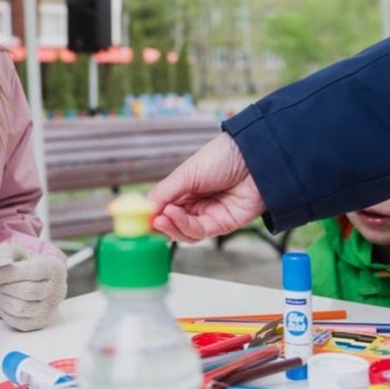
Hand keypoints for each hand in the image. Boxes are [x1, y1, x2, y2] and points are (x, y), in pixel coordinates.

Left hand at [0, 241, 66, 330]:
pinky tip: (5, 301)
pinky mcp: (41, 323)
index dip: (9, 274)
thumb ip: (4, 254)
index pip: (32, 272)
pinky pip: (18, 322)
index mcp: (54, 268)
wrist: (37, 280)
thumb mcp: (15, 252)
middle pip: (26, 292)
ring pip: (20, 309)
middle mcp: (58, 290)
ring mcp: (51, 309)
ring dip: (2, 300)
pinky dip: (5, 312)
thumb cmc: (24, 264)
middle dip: (5, 288)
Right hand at [147, 132, 265, 242]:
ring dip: (170, 226)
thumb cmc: (222, 157)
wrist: (255, 157)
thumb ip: (165, 192)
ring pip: (183, 231)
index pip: (163, 207)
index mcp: (186, 188)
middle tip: (147, 222)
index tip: (134, 218)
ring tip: (162, 216)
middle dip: (158, 224)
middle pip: (172, 223)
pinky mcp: (223, 225)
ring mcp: (210, 215)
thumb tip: (144, 210)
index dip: (150, 214)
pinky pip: (199, 232)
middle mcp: (197, 203)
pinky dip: (183, 225)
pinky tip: (174, 215)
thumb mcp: (186, 173)